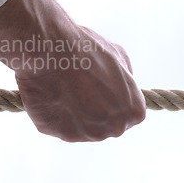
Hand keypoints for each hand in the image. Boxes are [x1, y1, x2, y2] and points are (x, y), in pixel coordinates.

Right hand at [15, 25, 144, 141]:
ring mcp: (87, 134)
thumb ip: (125, 79)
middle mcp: (114, 128)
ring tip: (61, 88)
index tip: (95, 87)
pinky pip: (56, 127)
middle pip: (103, 124)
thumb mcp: (118, 56)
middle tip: (76, 87)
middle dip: (91, 109)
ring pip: (79, 128)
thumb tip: (118, 88)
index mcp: (134, 111)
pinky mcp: (60, 134)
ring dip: (71, 113)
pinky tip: (50, 94)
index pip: (126, 114)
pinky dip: (52, 114)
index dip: (110, 99)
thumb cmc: (84, 48)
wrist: (50, 49)